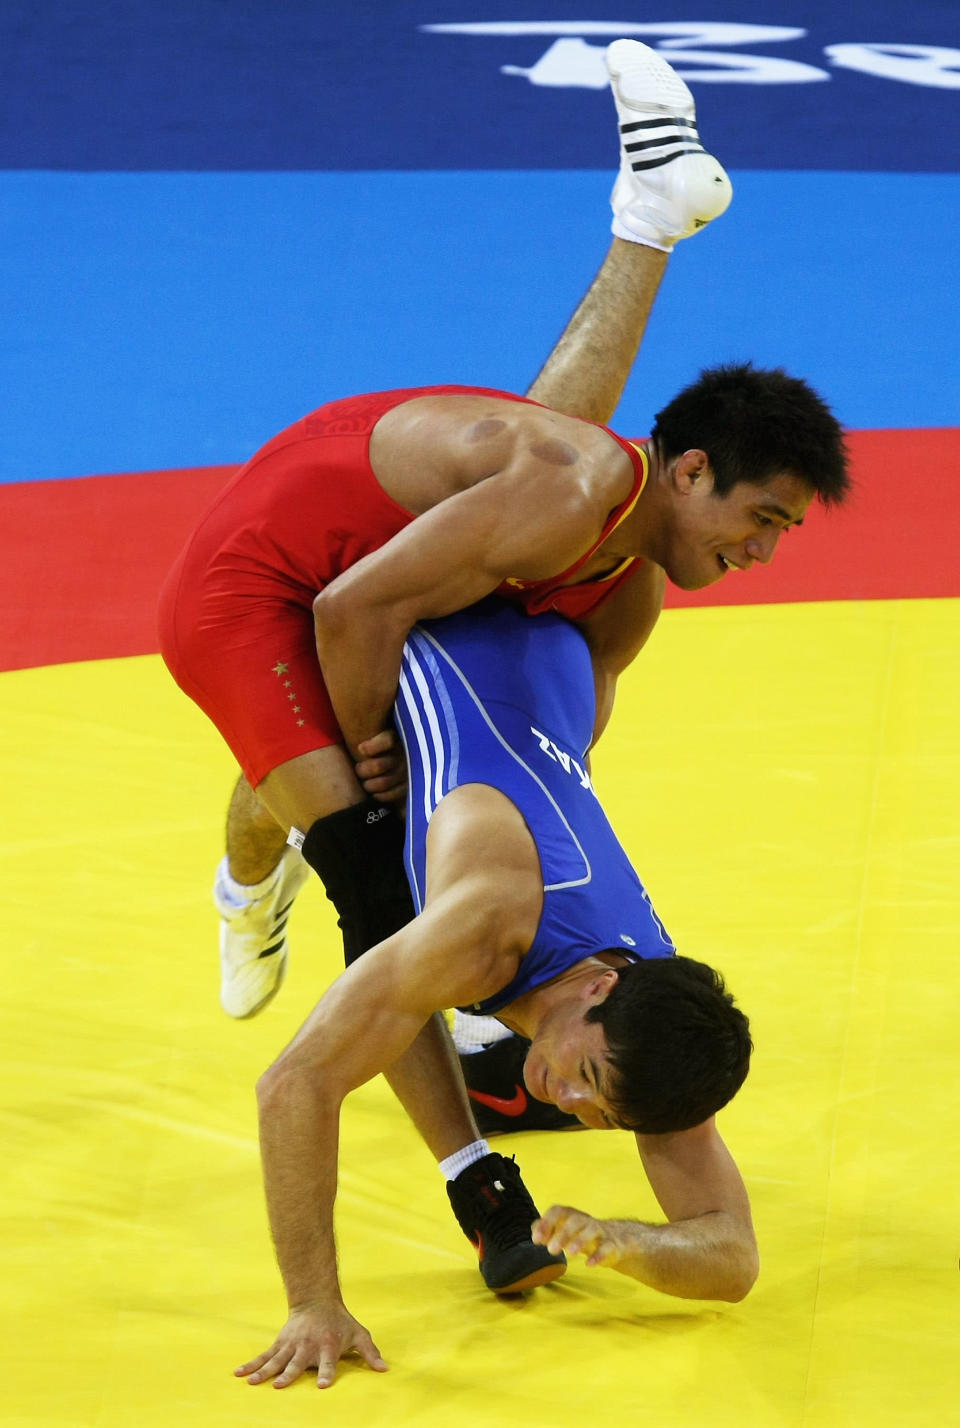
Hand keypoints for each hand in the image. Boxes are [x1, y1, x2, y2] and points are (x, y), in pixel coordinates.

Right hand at [235, 1304, 387, 1389]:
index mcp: (328, 1346)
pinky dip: (252, 1364)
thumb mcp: (359, 1334)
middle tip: (279, 1386)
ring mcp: (291, 1345)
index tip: (322, 1385)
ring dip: (264, 1372)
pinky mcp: (280, 1343)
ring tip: (252, 1383)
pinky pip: (264, 1355)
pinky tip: (239, 1373)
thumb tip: (385, 1370)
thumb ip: (370, 1353)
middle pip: (297, 1363)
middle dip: (289, 1374)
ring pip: (276, 1360)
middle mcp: (308, 1346)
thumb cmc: (340, 1322)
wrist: (317, 1300)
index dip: (326, 1373)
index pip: (328, 1362)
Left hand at [355, 729, 406, 803]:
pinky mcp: (409, 786)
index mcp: (397, 736)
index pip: (388, 740)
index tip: (360, 749)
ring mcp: (407, 771)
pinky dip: (379, 795)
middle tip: (358, 768)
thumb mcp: (375, 730)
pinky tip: (374, 791)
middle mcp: (405, 754)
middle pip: (378, 766)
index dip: (372, 747)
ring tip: (364, 781)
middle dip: (363, 770)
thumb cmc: (376, 741)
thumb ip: (365, 728)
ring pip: (383, 783)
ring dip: (368, 785)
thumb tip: (347, 724)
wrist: (399, 757)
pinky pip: (391, 795)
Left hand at [532, 1204, 625, 1268]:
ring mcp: (600, 1231)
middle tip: (551, 1250)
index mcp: (572, 1216)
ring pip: (592, 1230)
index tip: (536, 1240)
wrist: (615, 1239)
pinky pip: (607, 1247)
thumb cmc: (583, 1234)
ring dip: (580, 1240)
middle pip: (575, 1220)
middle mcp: (586, 1220)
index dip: (546, 1222)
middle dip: (562, 1234)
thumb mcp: (565, 1231)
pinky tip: (589, 1264)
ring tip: (569, 1253)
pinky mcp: (612, 1244)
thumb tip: (534, 1232)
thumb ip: (548, 1230)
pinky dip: (598, 1255)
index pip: (558, 1211)